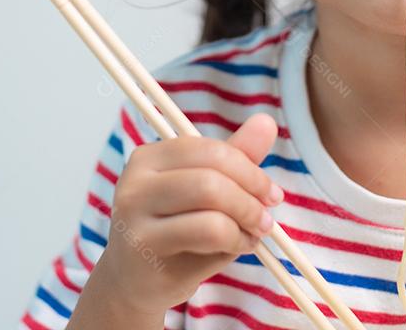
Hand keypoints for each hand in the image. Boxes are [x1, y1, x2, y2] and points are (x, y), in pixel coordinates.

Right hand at [99, 113, 284, 314]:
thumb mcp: (207, 194)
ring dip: (246, 216)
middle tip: (267, 216)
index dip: (248, 168)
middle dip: (251, 193)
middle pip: (211, 171)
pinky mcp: (144, 244)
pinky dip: (236, 238)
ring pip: (210, 195)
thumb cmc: (176, 235)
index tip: (271, 192)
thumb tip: (266, 122)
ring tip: (254, 233)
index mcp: (149, 157)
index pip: (208, 149)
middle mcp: (135, 178)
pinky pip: (208, 230)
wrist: (136, 283)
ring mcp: (134, 211)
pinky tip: (238, 247)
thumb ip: (234, 158)